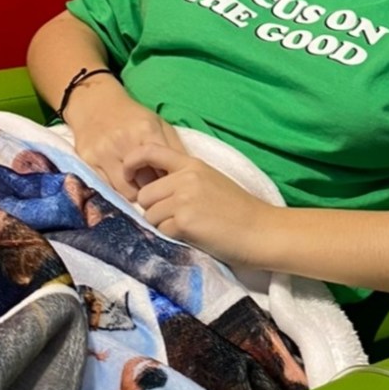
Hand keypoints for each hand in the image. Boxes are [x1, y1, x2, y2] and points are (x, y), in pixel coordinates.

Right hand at [63, 79, 183, 200]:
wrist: (95, 104)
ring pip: (127, 192)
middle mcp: (124, 142)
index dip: (169, 181)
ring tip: (137, 184)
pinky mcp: (88, 161)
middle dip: (153, 189)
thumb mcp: (158, 123)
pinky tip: (121, 181)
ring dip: (135, 192)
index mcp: (146, 131)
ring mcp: (104, 152)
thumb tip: (186, 175)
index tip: (170, 184)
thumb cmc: (132, 117)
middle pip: (147, 184)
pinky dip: (117, 190)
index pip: (164, 170)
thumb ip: (174, 147)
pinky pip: (108, 189)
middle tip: (154, 186)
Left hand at [124, 144, 273, 266]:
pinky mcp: (185, 221)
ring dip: (163, 227)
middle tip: (175, 220)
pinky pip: (161, 232)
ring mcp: (184, 198)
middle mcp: (185, 177)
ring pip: (150, 216)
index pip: (150, 150)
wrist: (261, 230)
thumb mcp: (210, 181)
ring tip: (187, 229)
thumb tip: (152, 191)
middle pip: (145, 195)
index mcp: (192, 164)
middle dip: (154, 210)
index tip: (127, 174)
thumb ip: (183, 180)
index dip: (132, 161)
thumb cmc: (239, 210)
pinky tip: (192, 238)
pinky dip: (172, 239)